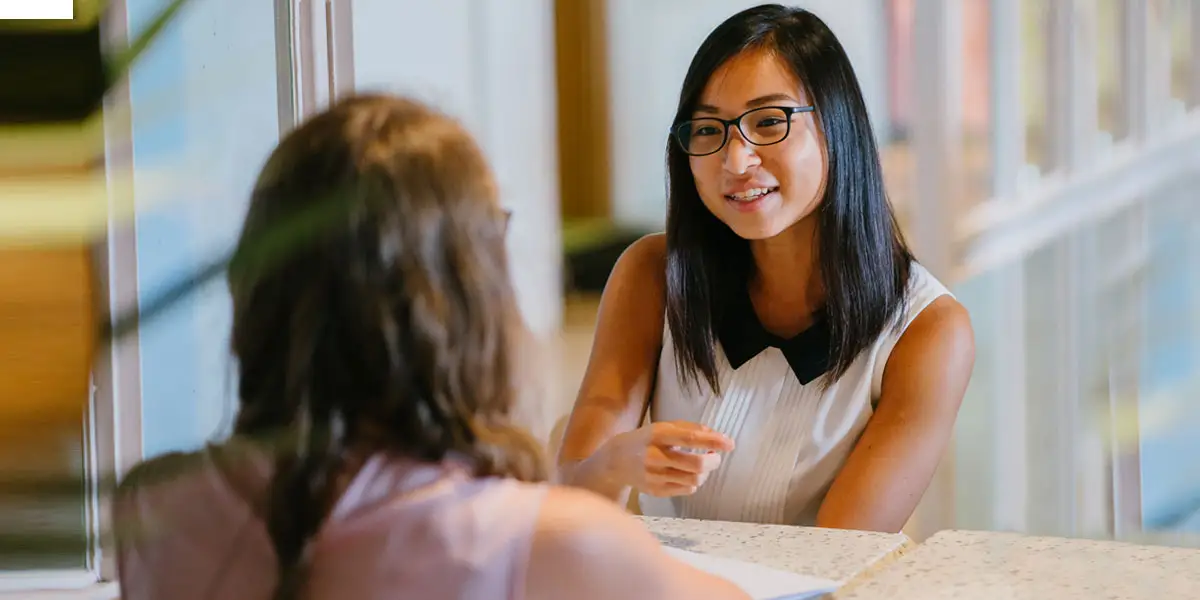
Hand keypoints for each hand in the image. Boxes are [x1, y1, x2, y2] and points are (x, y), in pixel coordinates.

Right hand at [603, 421, 733, 496]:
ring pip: (694, 480)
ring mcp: (654, 476)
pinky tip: (688, 475)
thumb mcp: (663, 427)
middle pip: (696, 465)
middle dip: (713, 462)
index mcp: (657, 435)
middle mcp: (655, 456)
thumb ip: (689, 428)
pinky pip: (686, 489)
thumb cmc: (645, 440)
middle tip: (716, 458)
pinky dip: (693, 482)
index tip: (730, 444)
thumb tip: (716, 435)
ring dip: (705, 474)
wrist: (615, 460)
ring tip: (703, 467)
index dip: (714, 442)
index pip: (691, 439)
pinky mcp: (655, 491)